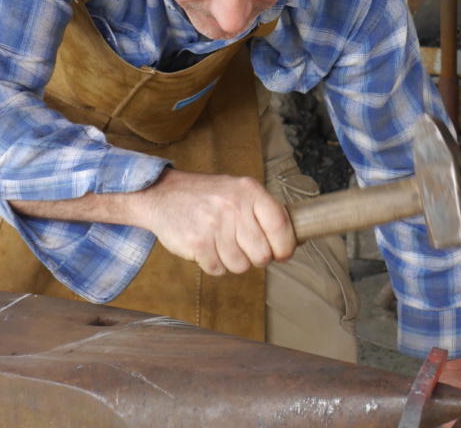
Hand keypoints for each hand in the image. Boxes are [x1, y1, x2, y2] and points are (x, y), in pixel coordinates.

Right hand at [135, 168, 295, 275]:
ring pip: (241, 266)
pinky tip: (208, 247)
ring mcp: (214, 225)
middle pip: (262, 254)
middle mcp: (233, 206)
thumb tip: (296, 241)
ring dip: (233, 261)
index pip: (280, 225)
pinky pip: (218, 270)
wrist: (164, 194)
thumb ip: (266, 212)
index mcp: (249, 190)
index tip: (283, 254)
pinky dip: (214, 264)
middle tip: (245, 247)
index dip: (285, 246)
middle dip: (256, 257)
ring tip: (222, 243)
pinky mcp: (197, 243)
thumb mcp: (239, 191)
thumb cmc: (208, 196)